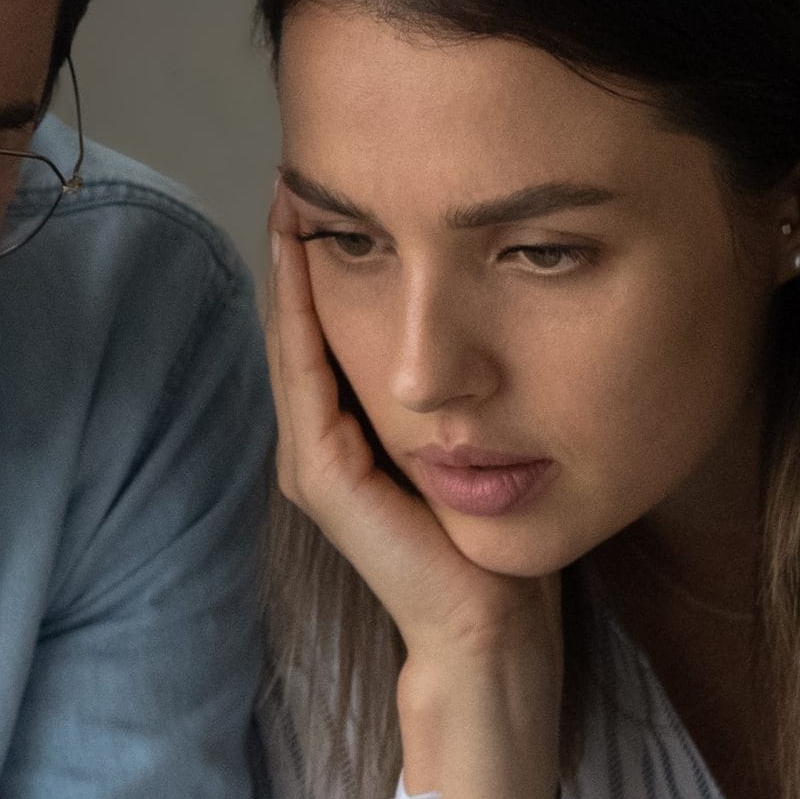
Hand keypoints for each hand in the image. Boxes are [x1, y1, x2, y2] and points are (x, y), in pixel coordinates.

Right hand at [263, 188, 562, 798]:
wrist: (499, 647)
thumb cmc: (508, 558)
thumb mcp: (498, 449)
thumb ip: (483, 394)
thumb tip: (508, 305)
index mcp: (360, 437)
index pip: (334, 325)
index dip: (334, 249)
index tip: (344, 171)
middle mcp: (324, 445)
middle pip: (304, 322)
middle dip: (304, 241)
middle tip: (305, 151)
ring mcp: (317, 462)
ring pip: (297, 338)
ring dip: (291, 264)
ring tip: (294, 186)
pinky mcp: (328, 480)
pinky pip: (308, 374)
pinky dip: (301, 310)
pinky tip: (308, 253)